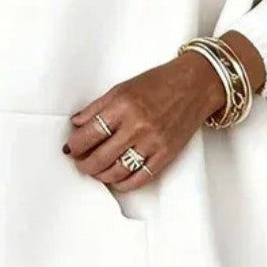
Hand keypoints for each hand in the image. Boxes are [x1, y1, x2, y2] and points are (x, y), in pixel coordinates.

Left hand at [63, 32, 264, 190]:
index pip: (89, 134)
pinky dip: (124, 183)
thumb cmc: (159, 83)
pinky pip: (140, 178)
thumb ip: (97, 107)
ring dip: (101, 175)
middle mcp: (137, 125)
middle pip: (100, 157)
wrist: (196, 85)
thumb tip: (77, 124)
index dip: (75, 145)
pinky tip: (116, 180)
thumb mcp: (122, 88)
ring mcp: (153, 142)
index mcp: (123, 105)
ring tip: (95, 171)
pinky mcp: (166, 155)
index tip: (70, 148)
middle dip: (84, 164)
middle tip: (79, 162)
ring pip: (117, 171)